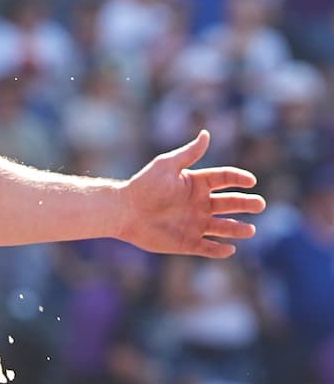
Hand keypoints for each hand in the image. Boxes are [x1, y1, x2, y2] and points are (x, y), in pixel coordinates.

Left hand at [116, 130, 264, 257]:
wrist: (123, 211)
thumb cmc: (144, 185)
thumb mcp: (166, 166)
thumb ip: (189, 153)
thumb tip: (206, 133)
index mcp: (196, 183)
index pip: (224, 179)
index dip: (239, 179)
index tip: (250, 181)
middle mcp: (199, 203)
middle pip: (230, 203)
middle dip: (246, 204)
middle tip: (259, 205)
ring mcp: (195, 223)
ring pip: (224, 227)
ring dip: (238, 229)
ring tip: (250, 230)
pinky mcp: (187, 242)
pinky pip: (208, 248)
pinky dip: (220, 250)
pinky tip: (229, 249)